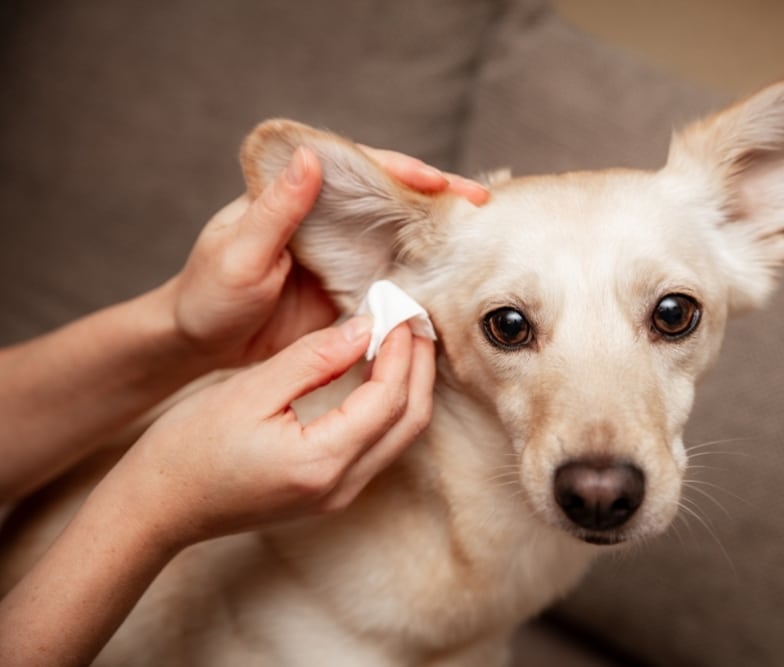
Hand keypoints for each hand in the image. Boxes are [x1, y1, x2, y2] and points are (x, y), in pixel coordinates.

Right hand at [106, 320, 434, 548]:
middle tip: (412, 318)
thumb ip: (313, 359)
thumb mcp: (250, 391)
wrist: (157, 506)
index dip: (401, 350)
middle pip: (409, 421)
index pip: (389, 399)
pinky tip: (378, 370)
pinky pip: (380, 445)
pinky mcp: (330, 492)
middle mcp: (341, 487)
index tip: (398, 308)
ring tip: (401, 337)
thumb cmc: (189, 448)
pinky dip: (389, 405)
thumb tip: (365, 328)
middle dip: (419, 366)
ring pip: (400, 435)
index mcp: (322, 462)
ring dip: (409, 385)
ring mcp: (338, 495)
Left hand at [169, 145, 486, 367]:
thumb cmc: (209, 294)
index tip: (440, 182)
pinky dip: (421, 283)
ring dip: (437, 238)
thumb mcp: (238, 251)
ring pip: (400, 238)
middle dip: (438, 199)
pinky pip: (393, 283)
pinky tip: (449, 287)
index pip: (362, 170)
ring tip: (479, 240)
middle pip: (393, 200)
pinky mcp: (351, 294)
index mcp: (300, 197)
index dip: (404, 172)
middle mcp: (330, 221)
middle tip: (482, 203)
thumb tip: (310, 156)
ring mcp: (344, 257)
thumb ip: (276, 209)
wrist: (202, 345)